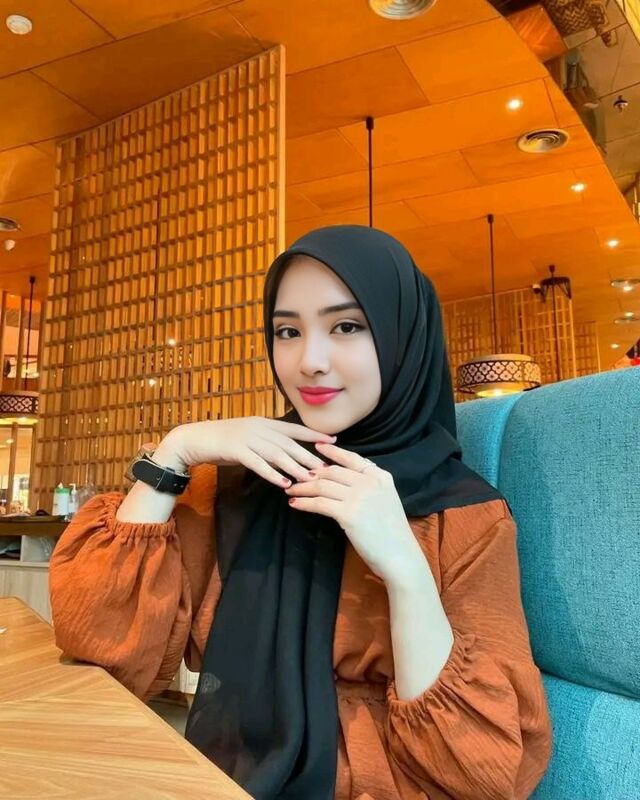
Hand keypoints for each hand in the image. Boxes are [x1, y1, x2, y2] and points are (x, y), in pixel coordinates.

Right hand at [157, 418, 335, 487]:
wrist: (195, 439)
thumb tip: (289, 453)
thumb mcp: (250, 437)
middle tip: (325, 468)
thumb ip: (268, 443)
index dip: (314, 435)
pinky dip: (272, 474)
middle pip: (289, 444)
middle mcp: (259, 428)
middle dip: (309, 456)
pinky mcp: (235, 450)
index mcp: (264, 423)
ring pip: (276, 454)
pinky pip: (257, 463)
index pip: (294, 429)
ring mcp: (247, 438)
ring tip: (309, 478)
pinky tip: (283, 483)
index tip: (332, 441)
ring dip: (294, 467)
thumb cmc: (224, 440)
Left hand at [284, 443, 422, 583]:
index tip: (317, 447)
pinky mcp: (348, 513)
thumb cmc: (392, 533)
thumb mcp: (386, 500)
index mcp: (380, 477)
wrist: (399, 556)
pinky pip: (319, 503)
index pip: (352, 458)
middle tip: (297, 477)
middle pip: (332, 471)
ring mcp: (359, 497)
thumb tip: (344, 478)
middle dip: (311, 473)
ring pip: (322, 486)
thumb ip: (369, 486)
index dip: (332, 452)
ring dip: (303, 488)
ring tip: (291, 491)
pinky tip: (295, 504)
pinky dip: (304, 503)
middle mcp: (370, 482)